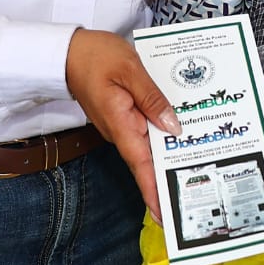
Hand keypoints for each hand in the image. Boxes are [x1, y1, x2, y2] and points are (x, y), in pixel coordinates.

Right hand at [64, 28, 179, 219]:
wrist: (68, 51)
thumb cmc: (96, 57)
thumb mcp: (130, 70)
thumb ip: (153, 98)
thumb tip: (173, 126)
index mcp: (120, 124)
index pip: (140, 164)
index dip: (152, 189)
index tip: (163, 213)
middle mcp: (120, 131)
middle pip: (147, 160)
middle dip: (166, 179)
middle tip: (192, 197)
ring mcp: (122, 125)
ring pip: (149, 146)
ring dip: (168, 157)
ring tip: (196, 170)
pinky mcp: (124, 116)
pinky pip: (146, 130)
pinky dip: (162, 135)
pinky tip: (181, 134)